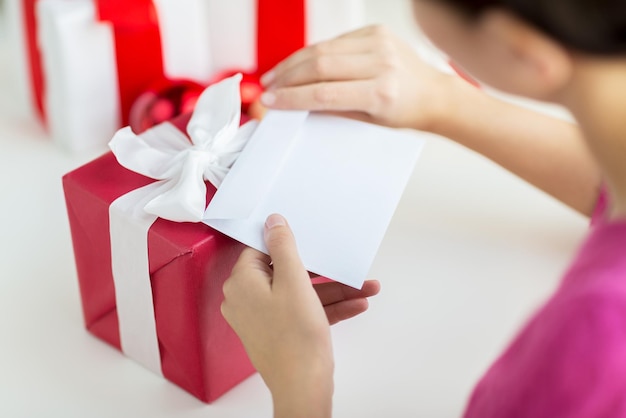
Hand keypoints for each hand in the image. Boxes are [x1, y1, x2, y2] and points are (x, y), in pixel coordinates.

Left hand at [221, 214, 379, 416]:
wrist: (303, 387)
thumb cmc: (295, 338)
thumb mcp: (294, 281)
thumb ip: (284, 247)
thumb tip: (272, 221)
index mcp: (242, 282)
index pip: (262, 250)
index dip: (287, 243)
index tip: (308, 237)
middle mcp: (247, 299)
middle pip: (286, 272)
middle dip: (323, 271)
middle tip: (342, 263)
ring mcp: (262, 318)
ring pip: (300, 294)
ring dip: (333, 290)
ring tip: (364, 287)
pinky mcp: (278, 332)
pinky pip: (303, 311)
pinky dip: (327, 308)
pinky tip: (356, 304)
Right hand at [259, 25, 456, 131]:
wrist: (433, 94)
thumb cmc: (404, 113)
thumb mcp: (369, 122)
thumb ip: (332, 110)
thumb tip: (294, 104)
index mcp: (382, 93)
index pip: (325, 94)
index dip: (292, 98)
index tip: (270, 102)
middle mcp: (381, 63)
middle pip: (319, 66)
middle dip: (286, 78)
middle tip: (267, 89)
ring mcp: (379, 42)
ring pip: (322, 49)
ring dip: (293, 63)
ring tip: (274, 77)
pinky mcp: (375, 31)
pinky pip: (334, 42)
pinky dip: (312, 53)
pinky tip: (297, 65)